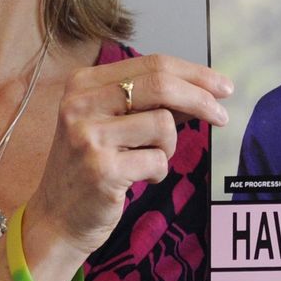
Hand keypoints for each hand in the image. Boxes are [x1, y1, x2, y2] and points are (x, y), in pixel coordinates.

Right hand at [27, 55, 230, 259]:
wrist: (57, 216)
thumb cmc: (92, 164)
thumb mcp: (113, 122)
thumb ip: (151, 102)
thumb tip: (205, 88)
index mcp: (84, 82)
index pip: (152, 64)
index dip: (194, 73)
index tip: (222, 87)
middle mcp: (80, 103)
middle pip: (161, 84)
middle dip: (201, 99)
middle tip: (223, 116)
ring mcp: (88, 136)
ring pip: (163, 124)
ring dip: (168, 147)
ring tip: (148, 160)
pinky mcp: (101, 169)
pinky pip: (158, 160)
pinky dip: (158, 172)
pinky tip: (138, 178)